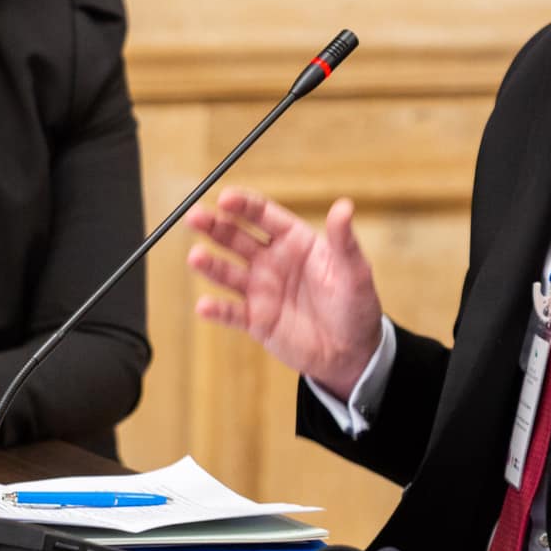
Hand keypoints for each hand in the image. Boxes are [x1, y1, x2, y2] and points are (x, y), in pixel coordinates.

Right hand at [185, 187, 383, 399]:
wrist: (352, 352)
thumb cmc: (356, 306)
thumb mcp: (355, 272)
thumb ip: (344, 242)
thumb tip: (344, 207)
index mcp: (295, 241)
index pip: (262, 215)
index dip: (242, 205)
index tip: (225, 198)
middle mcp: (272, 261)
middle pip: (236, 237)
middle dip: (214, 226)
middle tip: (194, 217)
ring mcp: (260, 290)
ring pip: (228, 272)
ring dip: (210, 264)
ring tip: (195, 257)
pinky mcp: (256, 320)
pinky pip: (231, 313)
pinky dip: (217, 310)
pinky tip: (204, 306)